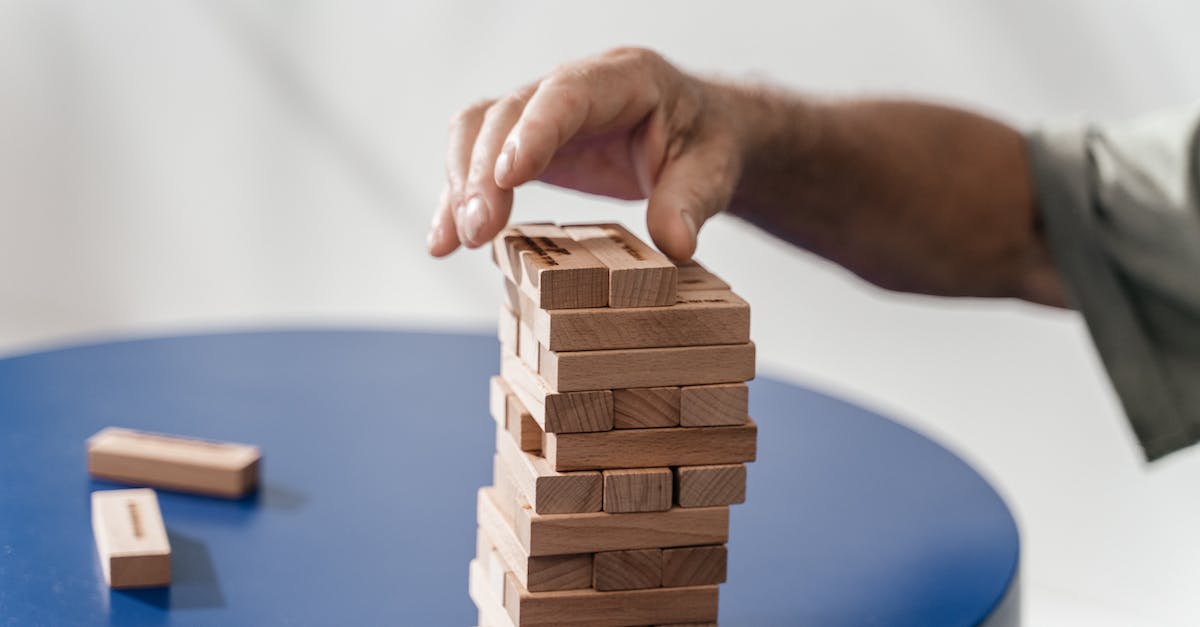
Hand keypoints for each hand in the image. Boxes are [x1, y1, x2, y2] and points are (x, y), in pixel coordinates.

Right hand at [428, 47, 744, 260]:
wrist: (701, 136)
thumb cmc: (707, 145)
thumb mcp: (713, 172)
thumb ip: (691, 202)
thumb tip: (674, 245)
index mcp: (625, 78)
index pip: (568, 93)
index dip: (533, 131)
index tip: (509, 176)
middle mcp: (574, 87)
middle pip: (508, 112)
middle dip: (484, 170)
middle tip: (478, 230)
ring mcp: (543, 113)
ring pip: (479, 129)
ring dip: (460, 183)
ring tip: (454, 240)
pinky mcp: (527, 144)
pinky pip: (479, 160)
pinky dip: (459, 198)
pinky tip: (444, 239)